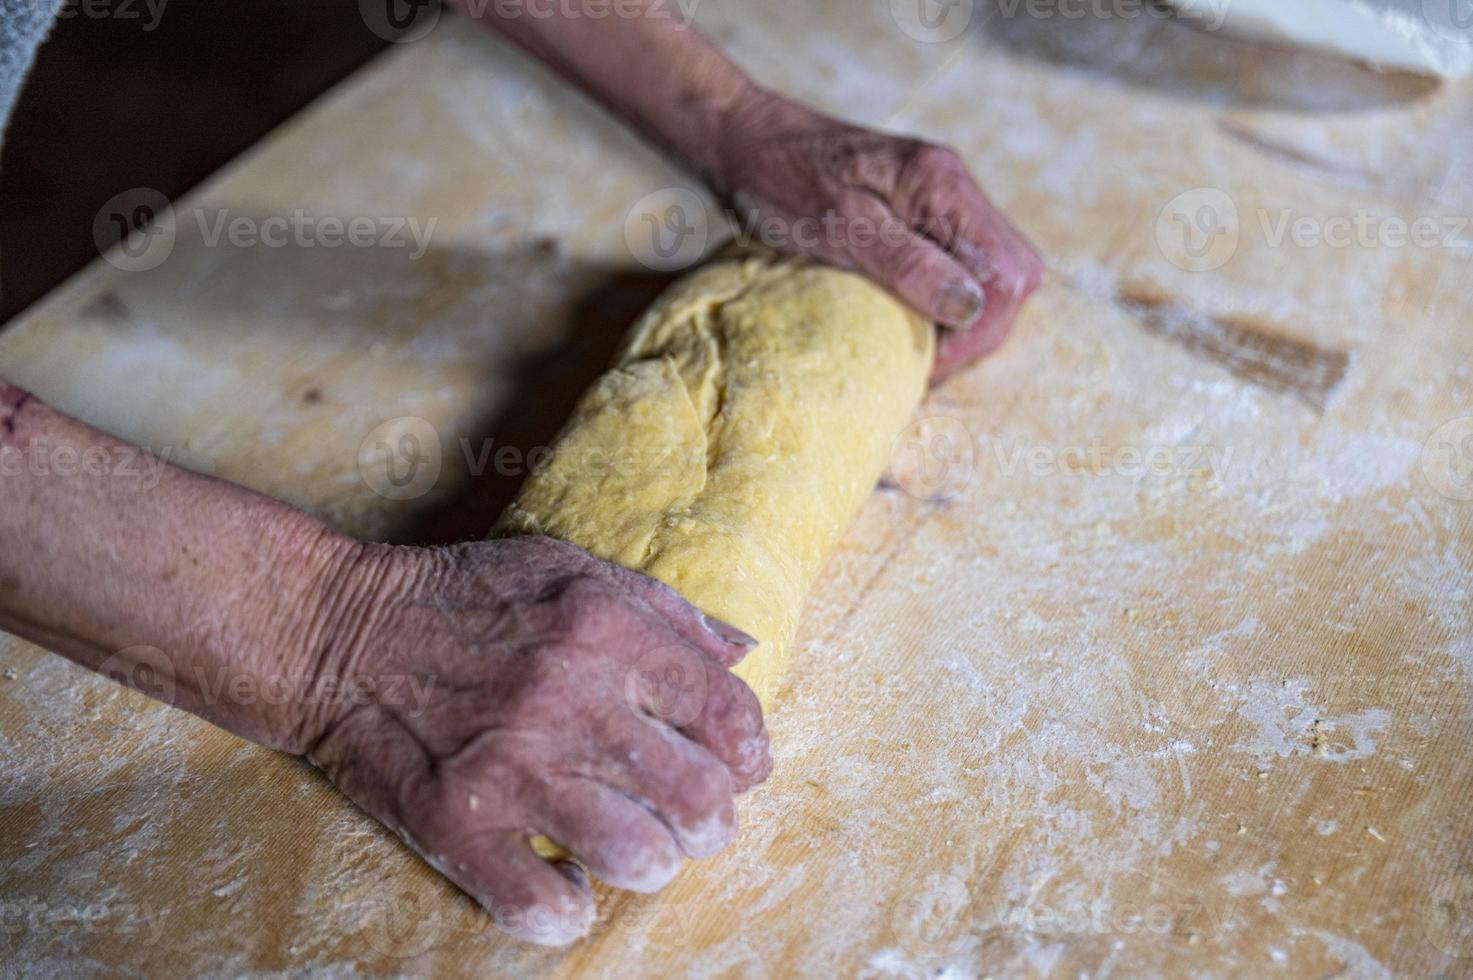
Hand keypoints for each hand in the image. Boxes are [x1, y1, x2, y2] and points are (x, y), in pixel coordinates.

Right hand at [297, 535, 770, 945]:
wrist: (334, 631)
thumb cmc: (464, 597)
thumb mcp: (571, 568)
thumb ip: (665, 610)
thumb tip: (742, 656)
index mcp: (606, 631)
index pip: (726, 713)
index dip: (749, 753)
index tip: (738, 768)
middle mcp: (567, 699)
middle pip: (697, 798)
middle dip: (712, 821)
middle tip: (693, 820)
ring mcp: (510, 768)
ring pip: (636, 857)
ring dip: (650, 865)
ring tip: (635, 849)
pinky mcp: (454, 824)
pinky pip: (539, 904)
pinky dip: (565, 911)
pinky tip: (564, 887)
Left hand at [706, 88, 1044, 381]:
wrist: (745, 141)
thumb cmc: (779, 178)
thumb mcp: (838, 227)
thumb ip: (907, 262)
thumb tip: (970, 306)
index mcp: (941, 186)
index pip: (1008, 274)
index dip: (978, 329)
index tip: (929, 362)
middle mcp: (954, 188)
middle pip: (1012, 277)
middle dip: (979, 331)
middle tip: (927, 365)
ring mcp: (941, 199)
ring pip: (992, 275)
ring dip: (965, 321)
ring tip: (919, 351)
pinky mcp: (922, 213)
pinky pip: (961, 266)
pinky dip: (946, 302)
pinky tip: (912, 321)